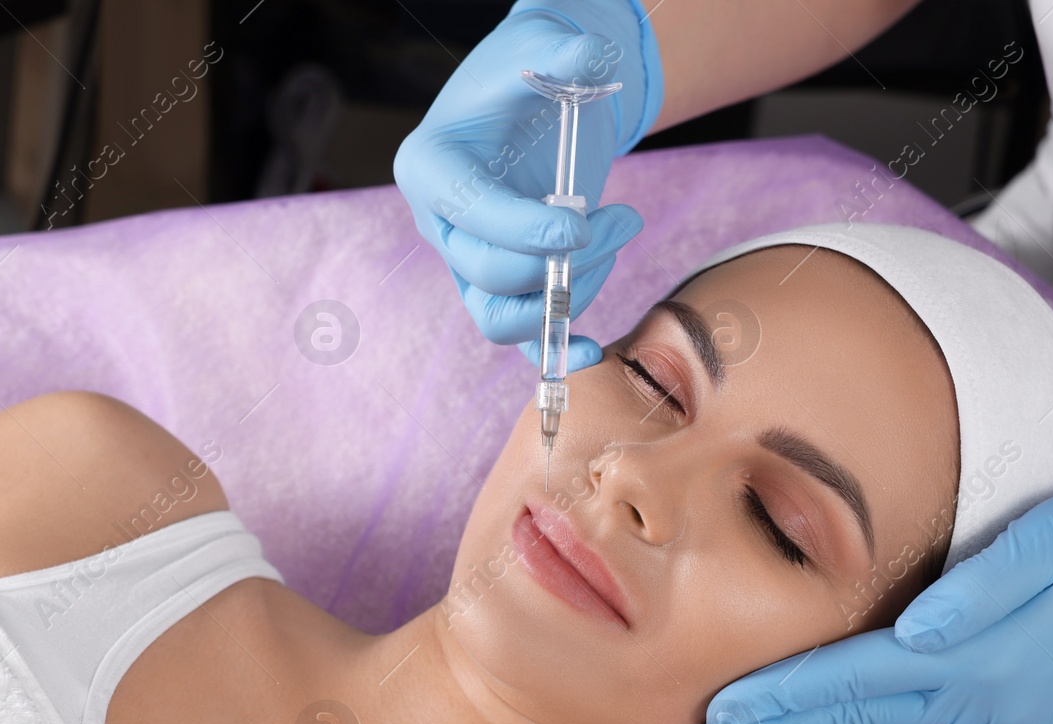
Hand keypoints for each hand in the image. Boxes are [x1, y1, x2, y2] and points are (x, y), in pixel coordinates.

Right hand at [392, 0, 662, 371]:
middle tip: (622, 217)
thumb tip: (593, 56)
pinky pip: (521, 338)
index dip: (524, 230)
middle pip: (486, 276)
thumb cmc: (531, 66)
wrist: (543, 90)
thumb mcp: (542, 46)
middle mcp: (442, 224)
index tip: (579, 223)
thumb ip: (563, 51)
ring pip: (501, 317)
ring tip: (618, 239)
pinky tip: (598, 348)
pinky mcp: (507, 283)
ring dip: (569, 296)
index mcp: (430, 168)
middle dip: (561, 260)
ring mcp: (471, 261)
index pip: (468, 218)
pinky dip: (556, 349)